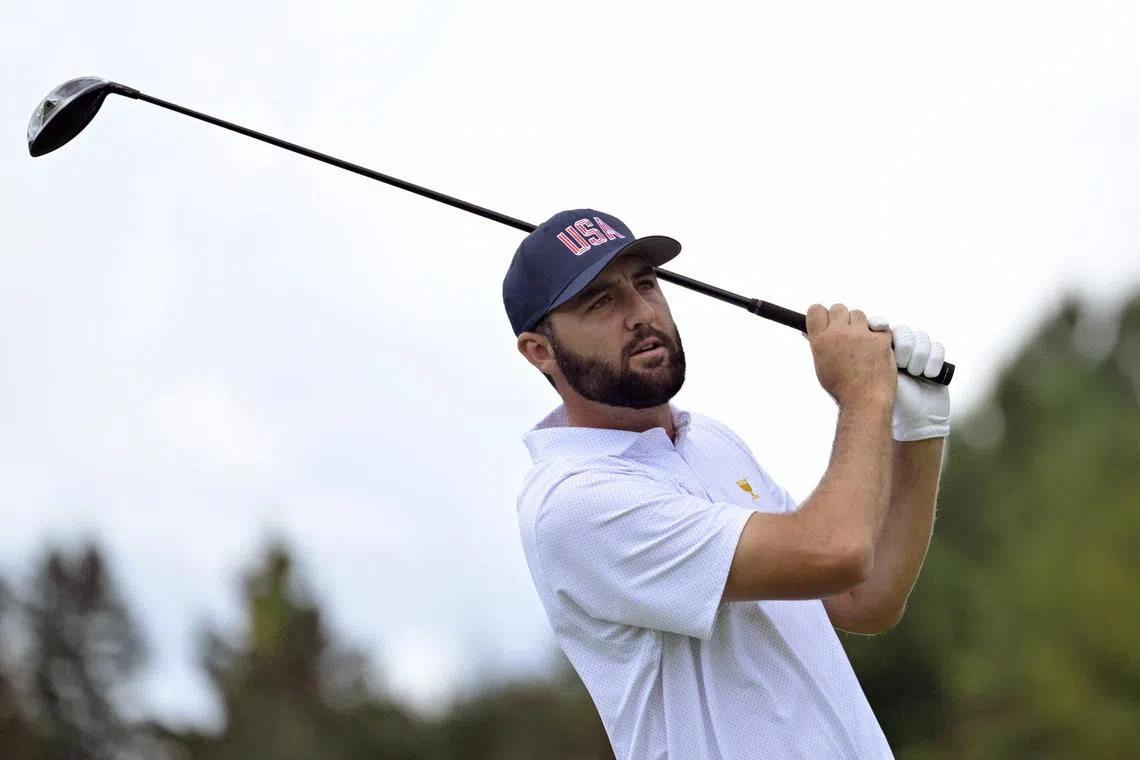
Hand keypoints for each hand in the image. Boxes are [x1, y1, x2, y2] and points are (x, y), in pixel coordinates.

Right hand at [806, 304, 896, 408]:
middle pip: (838, 308)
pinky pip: (880, 326)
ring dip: (859, 325)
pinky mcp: (881, 338)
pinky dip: (879, 334)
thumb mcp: (821, 366)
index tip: (826, 321)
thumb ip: (818, 345)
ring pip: (859, 314)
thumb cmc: (842, 389)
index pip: (816, 310)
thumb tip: (811, 333)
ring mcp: (862, 334)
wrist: (865, 401)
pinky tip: (875, 348)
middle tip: (845, 333)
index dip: (821, 315)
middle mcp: (840, 333)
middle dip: (841, 318)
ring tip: (861, 343)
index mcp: (821, 340)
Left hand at [868, 317, 950, 440]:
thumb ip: (867, 357)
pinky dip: (933, 361)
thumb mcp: (873, 376)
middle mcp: (900, 351)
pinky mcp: (934, 362)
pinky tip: (928, 375)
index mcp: (881, 352)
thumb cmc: (887, 401)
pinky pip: (937, 348)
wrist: (912, 420)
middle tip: (902, 365)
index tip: (879, 328)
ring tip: (914, 373)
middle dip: (904, 347)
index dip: (882, 326)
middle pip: (905, 332)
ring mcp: (918, 355)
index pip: (884, 328)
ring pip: (922, 338)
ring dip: (919, 356)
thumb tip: (860, 334)